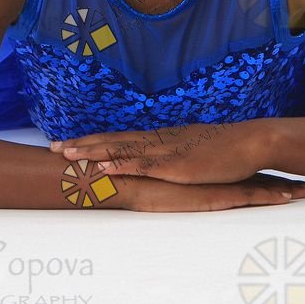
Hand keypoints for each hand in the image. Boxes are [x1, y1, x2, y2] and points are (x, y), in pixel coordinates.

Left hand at [50, 121, 266, 184]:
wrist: (252, 143)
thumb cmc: (228, 150)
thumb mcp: (196, 153)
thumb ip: (177, 157)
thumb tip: (163, 163)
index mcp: (162, 139)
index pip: (121, 138)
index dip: (94, 140)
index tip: (69, 143)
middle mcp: (159, 141)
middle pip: (113, 140)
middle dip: (82, 144)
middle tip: (52, 148)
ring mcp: (166, 151)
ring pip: (121, 150)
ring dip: (92, 152)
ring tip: (66, 156)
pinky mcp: (176, 165)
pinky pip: (142, 165)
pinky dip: (119, 164)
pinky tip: (101, 166)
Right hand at [123, 172, 304, 212]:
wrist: (128, 179)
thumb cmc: (140, 185)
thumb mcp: (162, 187)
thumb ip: (173, 188)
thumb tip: (177, 194)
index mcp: (207, 175)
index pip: (243, 175)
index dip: (267, 178)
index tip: (288, 182)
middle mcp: (216, 177)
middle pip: (260, 178)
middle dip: (287, 181)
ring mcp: (217, 184)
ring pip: (261, 186)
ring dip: (287, 188)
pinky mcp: (212, 195)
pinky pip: (248, 197)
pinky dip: (270, 196)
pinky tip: (288, 198)